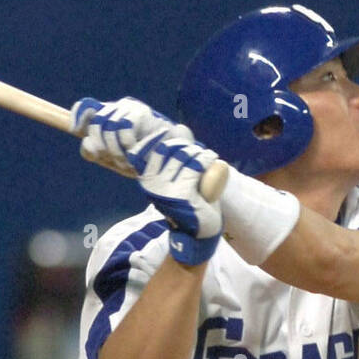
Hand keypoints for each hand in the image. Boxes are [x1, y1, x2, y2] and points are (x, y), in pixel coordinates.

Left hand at [70, 95, 194, 178]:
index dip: (78, 117)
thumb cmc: (140, 157)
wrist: (169, 157)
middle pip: (95, 123)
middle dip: (101, 147)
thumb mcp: (113, 158)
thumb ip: (95, 152)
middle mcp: (116, 108)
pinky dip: (127, 145)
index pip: (86, 107)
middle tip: (113, 162)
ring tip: (126, 163)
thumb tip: (87, 144)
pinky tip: (134, 153)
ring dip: (115, 150)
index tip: (75, 130)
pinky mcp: (140, 112)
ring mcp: (129, 108)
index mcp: (108, 116)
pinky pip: (124, 128)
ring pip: (108, 126)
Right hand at [126, 130, 223, 265]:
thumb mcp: (176, 176)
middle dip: (187, 146)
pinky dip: (206, 159)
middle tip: (198, 153)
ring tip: (206, 157)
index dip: (171, 138)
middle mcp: (152, 184)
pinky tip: (212, 159)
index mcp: (147, 179)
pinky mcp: (181, 194)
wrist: (198, 232)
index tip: (182, 139)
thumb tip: (179, 126)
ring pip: (184, 157)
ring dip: (198, 153)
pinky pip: (195, 167)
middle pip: (171, 149)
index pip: (156, 148)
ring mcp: (166, 189)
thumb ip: (175, 154)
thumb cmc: (188, 202)